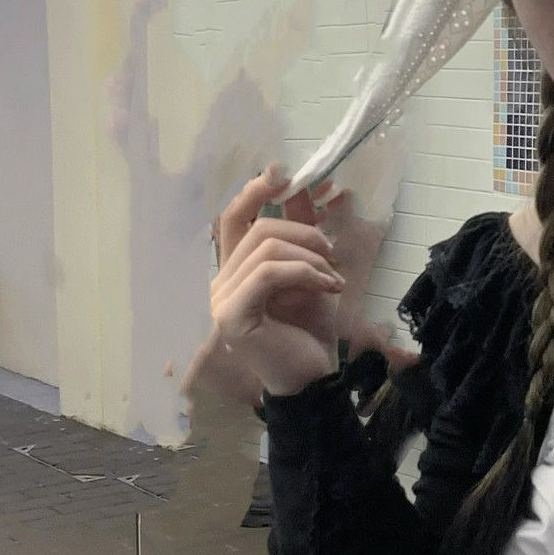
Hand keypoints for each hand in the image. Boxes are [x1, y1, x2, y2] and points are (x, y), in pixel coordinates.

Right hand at [210, 165, 350, 397]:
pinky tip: (329, 286)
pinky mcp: (231, 315)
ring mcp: (220, 299)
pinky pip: (268, 273)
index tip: (283, 174)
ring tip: (335, 280)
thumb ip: (300, 235)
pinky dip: (305, 272)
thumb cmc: (310, 332)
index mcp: (233, 271)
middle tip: (332, 254)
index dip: (254, 191)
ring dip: (311, 257)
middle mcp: (219, 282)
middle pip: (257, 228)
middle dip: (303, 232)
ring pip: (265, 247)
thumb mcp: (311, 274)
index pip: (232, 219)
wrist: (314, 380)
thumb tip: (303, 188)